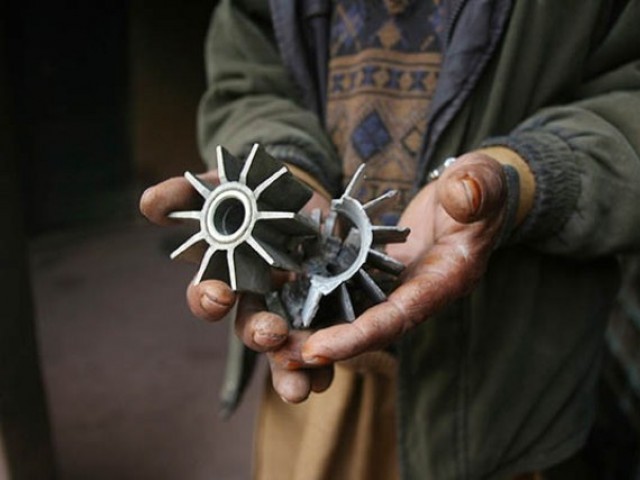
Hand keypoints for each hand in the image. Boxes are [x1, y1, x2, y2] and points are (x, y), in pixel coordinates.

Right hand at [139, 169, 333, 401]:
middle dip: (257, 333)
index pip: (207, 295)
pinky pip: (320, 343)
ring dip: (289, 372)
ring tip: (302, 388)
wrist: (299, 193)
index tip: (220, 294)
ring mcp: (287, 307)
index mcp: (226, 273)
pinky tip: (328, 376)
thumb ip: (187, 194)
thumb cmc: (251, 192)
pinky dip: (324, 364)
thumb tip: (149, 204)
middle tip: (271, 333)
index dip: (208, 298)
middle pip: (248, 327)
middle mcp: (254, 298)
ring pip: (282, 350)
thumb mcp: (222, 184)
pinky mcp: (320, 309)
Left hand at [272, 151, 532, 401]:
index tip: (318, 350)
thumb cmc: (479, 186)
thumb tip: (463, 193)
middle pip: (369, 328)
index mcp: (444, 280)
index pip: (398, 316)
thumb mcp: (481, 182)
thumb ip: (475, 190)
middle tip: (281, 358)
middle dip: (326, 345)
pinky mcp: (381, 273)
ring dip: (317, 329)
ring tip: (274, 342)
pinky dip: (321, 301)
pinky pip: (349, 292)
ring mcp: (398, 285)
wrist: (471, 193)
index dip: (358, 336)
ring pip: (355, 315)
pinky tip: (287, 304)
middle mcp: (418, 293)